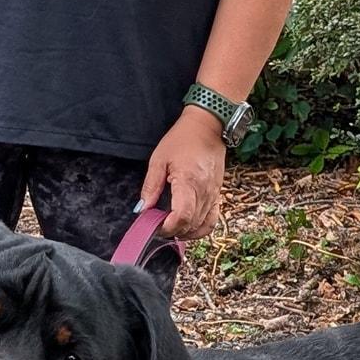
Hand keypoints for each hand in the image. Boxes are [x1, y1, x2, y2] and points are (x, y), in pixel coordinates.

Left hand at [137, 107, 225, 239]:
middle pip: (190, 225)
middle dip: (172, 230)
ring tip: (170, 225)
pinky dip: (199, 229)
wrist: (207, 128)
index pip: (182, 216)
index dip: (167, 227)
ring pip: (201, 226)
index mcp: (189, 181)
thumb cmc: (182, 140)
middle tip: (157, 224)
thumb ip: (150, 186)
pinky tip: (187, 227)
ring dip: (184, 232)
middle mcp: (204, 192)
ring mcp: (213, 195)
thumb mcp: (159, 159)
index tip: (154, 225)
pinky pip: (211, 221)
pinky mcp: (217, 195)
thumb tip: (142, 209)